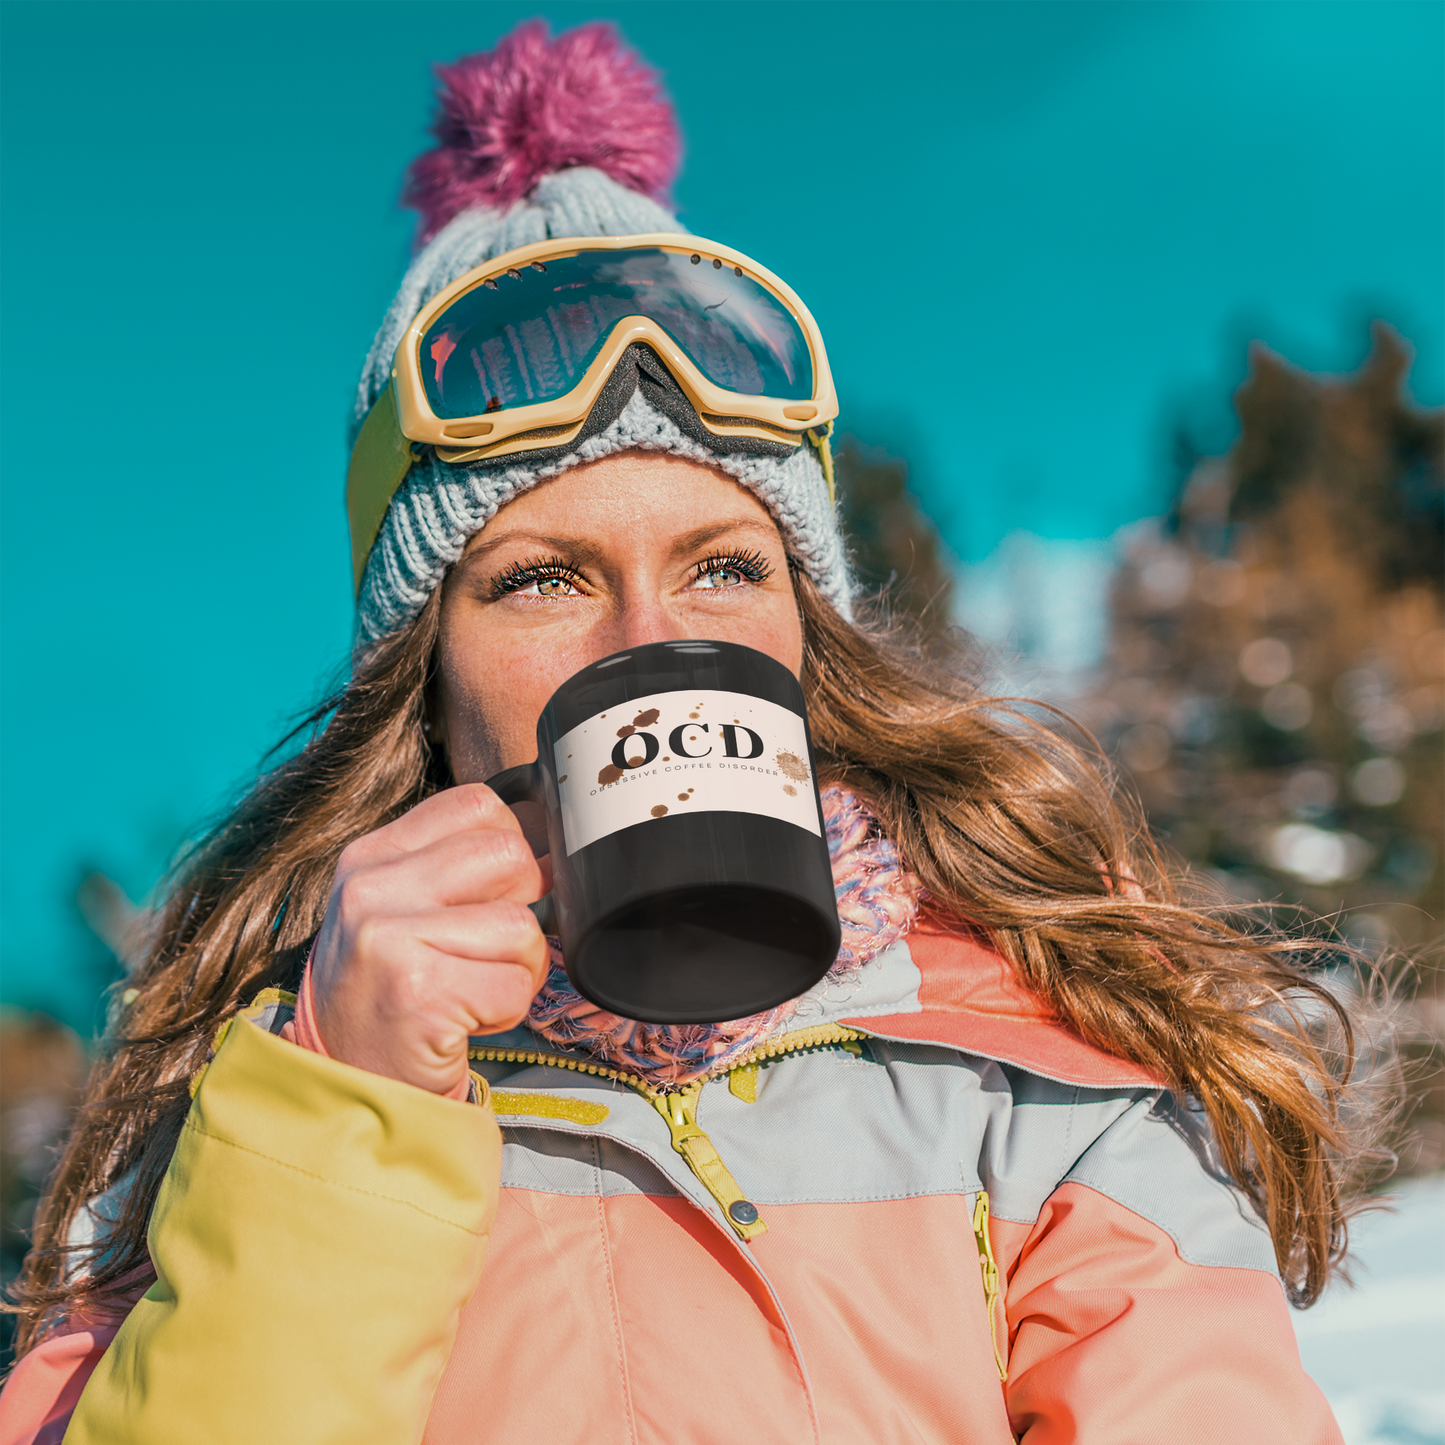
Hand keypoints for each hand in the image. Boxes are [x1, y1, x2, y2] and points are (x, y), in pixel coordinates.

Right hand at [308, 784, 548, 1093]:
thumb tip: (551, 849)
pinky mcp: (416, 994)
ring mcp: (387, 939)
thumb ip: (456, 866)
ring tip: (474, 989)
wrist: (343, 1083)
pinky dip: (508, 1010)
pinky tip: (466, 1019)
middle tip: (487, 952)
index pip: (479, 804)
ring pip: (522, 925)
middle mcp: (370, 888)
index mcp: (371, 855)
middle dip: (523, 908)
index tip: (494, 895)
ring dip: (519, 968)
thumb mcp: (400, 909)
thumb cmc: (386, 993)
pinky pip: (515, 984)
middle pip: (510, 855)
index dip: (511, 848)